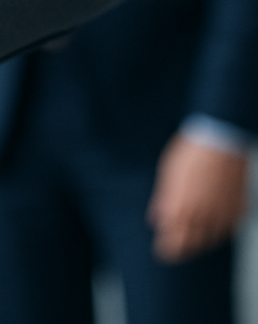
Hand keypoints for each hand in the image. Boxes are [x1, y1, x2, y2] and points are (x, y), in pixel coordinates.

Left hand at [147, 132, 249, 262]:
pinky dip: (219, 230)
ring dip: (201, 241)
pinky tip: (213, 227)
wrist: (219, 142)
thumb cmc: (189, 154)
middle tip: (175, 252)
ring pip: (212, 239)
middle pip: (193, 244)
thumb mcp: (167, 175)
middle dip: (183, 249)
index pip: (174, 241)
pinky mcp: (238, 209)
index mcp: (181, 209)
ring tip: (192, 240)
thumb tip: (155, 219)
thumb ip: (162, 201)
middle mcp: (203, 217)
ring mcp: (223, 214)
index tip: (161, 253)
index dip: (167, 249)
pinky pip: (228, 228)